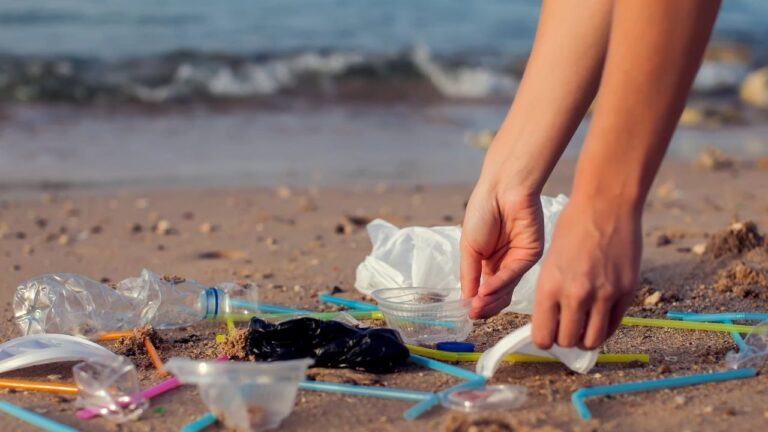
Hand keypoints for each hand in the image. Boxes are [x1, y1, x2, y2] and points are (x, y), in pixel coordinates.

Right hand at [460, 188, 543, 318]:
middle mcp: (505, 265)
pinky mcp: (531, 255)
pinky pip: (514, 274)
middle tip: (473, 312)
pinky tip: (486, 288)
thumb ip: (469, 275)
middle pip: (498, 295)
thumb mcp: (468, 247)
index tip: (466, 312)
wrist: (501, 188)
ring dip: (491, 298)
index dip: (476, 303)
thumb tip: (466, 301)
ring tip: (476, 304)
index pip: (485, 292)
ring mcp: (519, 261)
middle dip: (484, 306)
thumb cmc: (482, 211)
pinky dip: (499, 284)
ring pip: (507, 290)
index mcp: (488, 263)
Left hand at [531, 195, 641, 349]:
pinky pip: (614, 325)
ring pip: (592, 341)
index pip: (543, 336)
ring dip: (586, 338)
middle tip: (567, 328)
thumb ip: (551, 293)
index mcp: (549, 286)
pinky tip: (600, 316)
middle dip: (565, 339)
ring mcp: (603, 295)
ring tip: (584, 326)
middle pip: (567, 342)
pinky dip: (605, 327)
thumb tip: (552, 322)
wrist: (605, 206)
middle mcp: (576, 295)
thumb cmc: (573, 228)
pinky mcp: (626, 292)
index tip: (548, 333)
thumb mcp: (550, 262)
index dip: (545, 339)